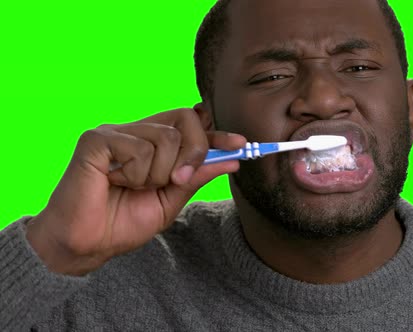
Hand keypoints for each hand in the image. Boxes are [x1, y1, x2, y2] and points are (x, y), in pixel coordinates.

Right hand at [26, 108, 245, 275]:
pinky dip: (135, 175)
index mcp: (153, 144)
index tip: (241, 145)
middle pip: (185, 119)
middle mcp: (136, 132)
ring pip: (165, 138)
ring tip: (133, 187)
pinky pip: (139, 149)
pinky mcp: (97, 139)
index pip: (191, 125)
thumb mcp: (171, 200)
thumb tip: (231, 160)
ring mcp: (116, 132)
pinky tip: (115, 183)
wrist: (87, 244)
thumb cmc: (123, 222)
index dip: (216, 134)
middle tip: (175, 180)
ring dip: (158, 174)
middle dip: (194, 152)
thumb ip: (196, 177)